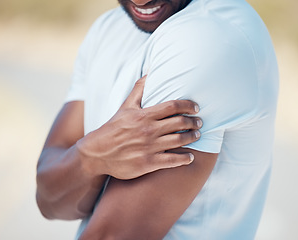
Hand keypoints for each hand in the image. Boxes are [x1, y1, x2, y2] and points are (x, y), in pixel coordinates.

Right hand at [77, 76, 201, 178]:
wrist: (97, 153)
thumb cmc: (114, 127)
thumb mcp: (125, 106)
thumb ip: (139, 89)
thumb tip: (150, 71)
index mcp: (144, 115)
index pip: (173, 106)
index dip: (188, 105)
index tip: (196, 108)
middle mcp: (148, 130)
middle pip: (180, 123)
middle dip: (194, 122)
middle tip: (200, 122)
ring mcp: (149, 147)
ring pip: (179, 140)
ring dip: (192, 137)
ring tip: (197, 135)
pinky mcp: (148, 163)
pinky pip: (172, 160)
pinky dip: (185, 158)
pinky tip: (190, 157)